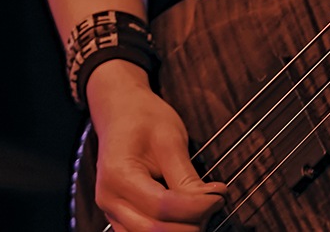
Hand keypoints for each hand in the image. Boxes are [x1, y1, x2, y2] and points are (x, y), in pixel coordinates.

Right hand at [86, 62, 227, 231]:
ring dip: (182, 229)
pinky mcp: (119, 218)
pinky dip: (169, 229)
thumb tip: (211, 201)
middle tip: (214, 201)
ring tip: (201, 207)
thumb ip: (186, 176)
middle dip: (192, 222)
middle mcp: (109, 200)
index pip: (163, 207)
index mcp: (118, 175)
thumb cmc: (144, 118)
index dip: (197, 207)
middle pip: (156, 231)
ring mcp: (111, 212)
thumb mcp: (169, 139)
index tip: (220, 195)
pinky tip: (186, 214)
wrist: (120, 111)